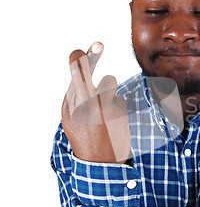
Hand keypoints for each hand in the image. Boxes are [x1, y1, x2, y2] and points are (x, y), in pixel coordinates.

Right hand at [61, 43, 130, 162]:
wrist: (99, 162)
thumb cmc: (82, 132)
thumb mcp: (70, 115)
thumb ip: (75, 92)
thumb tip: (83, 63)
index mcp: (75, 107)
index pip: (76, 78)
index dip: (80, 61)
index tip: (81, 51)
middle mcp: (92, 107)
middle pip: (98, 76)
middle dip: (93, 58)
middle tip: (98, 44)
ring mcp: (110, 111)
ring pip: (110, 83)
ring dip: (106, 91)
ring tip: (101, 111)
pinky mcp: (123, 114)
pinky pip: (118, 98)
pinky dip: (114, 106)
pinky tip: (110, 121)